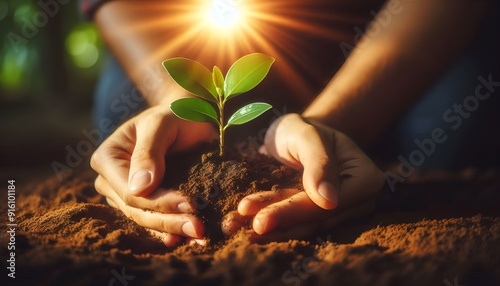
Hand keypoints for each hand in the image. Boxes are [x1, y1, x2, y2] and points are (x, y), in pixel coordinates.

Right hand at [91, 105, 216, 246]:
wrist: (185, 119)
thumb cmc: (173, 115)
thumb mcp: (161, 124)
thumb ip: (148, 151)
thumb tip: (139, 189)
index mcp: (107, 159)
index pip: (131, 192)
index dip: (160, 202)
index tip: (191, 205)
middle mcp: (110, 181)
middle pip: (138, 210)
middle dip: (169, 221)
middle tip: (200, 229)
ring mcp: (125, 194)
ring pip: (147, 220)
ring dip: (173, 230)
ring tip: (200, 236)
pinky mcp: (144, 203)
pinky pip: (155, 221)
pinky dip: (173, 231)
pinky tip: (190, 240)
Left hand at [222, 113, 383, 240]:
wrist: (295, 134)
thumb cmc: (304, 128)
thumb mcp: (308, 134)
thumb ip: (319, 162)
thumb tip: (329, 201)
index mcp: (366, 180)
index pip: (326, 206)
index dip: (292, 213)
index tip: (259, 220)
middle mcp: (357, 202)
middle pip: (313, 220)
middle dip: (277, 225)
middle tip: (245, 231)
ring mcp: (337, 212)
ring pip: (301, 226)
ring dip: (269, 230)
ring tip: (237, 231)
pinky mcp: (316, 217)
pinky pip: (292, 224)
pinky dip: (268, 225)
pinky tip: (242, 229)